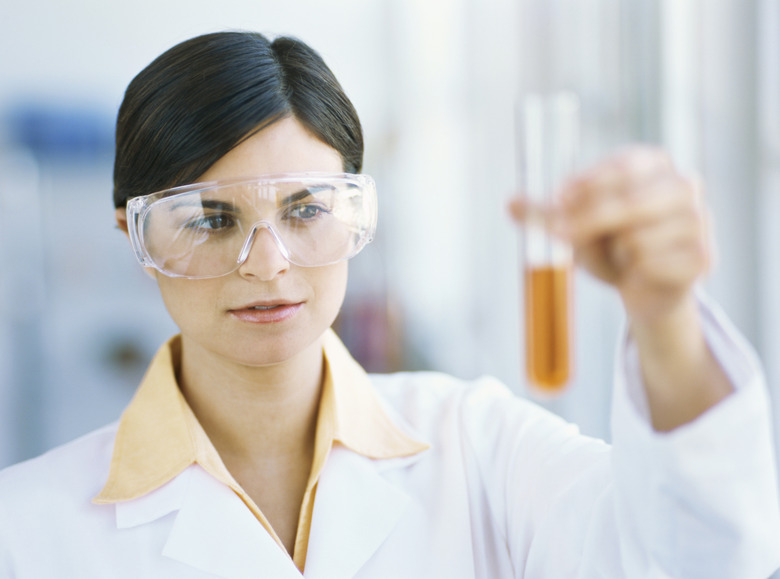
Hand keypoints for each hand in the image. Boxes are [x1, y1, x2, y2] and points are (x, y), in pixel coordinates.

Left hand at [509, 146, 730, 429]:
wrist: (645, 288)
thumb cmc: (608, 245)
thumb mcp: (572, 227)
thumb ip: (544, 214)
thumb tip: (508, 202)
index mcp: (652, 163)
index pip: (620, 166)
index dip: (587, 183)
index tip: (558, 198)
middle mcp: (682, 184)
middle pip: (629, 200)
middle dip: (588, 220)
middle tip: (558, 235)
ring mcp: (698, 219)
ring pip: (637, 237)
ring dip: (613, 253)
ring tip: (618, 256)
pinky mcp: (703, 255)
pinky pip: (652, 264)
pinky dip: (634, 273)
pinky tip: (640, 273)